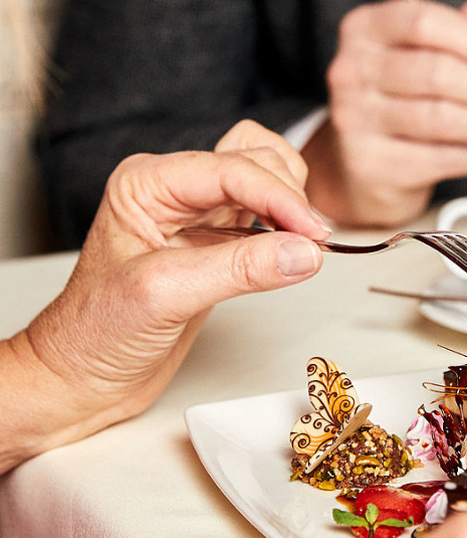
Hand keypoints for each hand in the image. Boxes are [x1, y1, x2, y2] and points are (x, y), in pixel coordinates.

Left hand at [0, 121, 330, 472]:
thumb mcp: (165, 296)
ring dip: (293, 205)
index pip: (231, 170)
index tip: (313, 233)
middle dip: (289, 198)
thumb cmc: (94, 334)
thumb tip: (302, 253)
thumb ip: (238, 270)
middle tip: (311, 245)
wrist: (82, 377)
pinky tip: (291, 254)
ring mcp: (199, 215)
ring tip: (303, 247)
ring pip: (268, 178)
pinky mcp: (220, 243)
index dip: (279, 198)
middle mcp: (175, 191)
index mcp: (147, 185)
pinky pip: (268, 215)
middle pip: (257, 161)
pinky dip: (289, 227)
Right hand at [302, 0, 466, 226]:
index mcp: (367, 29)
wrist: (362, 166)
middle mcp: (352, 70)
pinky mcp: (371, 164)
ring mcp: (355, 119)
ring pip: (443, 120)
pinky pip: (441, 158)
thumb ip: (454, 34)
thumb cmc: (398, 104)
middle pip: (438, 74)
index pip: (425, 23)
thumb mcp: (421, 58)